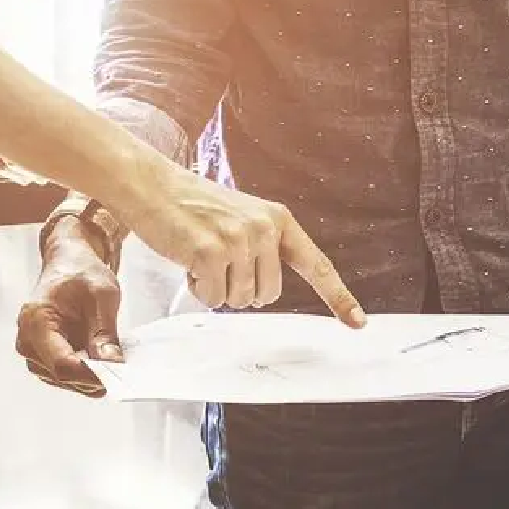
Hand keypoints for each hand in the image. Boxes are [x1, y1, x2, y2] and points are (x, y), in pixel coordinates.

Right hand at [15, 218, 120, 395]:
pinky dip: (85, 373)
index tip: (118, 373)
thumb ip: (105, 332)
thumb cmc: (82, 273)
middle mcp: (27, 342)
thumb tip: (112, 364)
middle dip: (93, 376)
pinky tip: (99, 358)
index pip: (62, 364)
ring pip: (65, 381)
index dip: (91, 374)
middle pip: (63, 376)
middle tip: (122, 365)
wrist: (68, 265)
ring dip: (90, 375)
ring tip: (109, 355)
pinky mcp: (42, 359)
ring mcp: (32, 353)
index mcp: (36, 322)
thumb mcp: (102, 295)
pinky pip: (66, 377)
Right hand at [108, 156, 366, 324]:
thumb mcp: (240, 219)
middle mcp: (264, 229)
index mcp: (277, 219)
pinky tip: (187, 260)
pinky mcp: (210, 252)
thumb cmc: (191, 206)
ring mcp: (238, 240)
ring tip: (199, 255)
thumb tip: (264, 293)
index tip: (357, 323)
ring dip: (216, 288)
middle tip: (217, 262)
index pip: (315, 265)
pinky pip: (212, 297)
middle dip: (241, 289)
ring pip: (239, 300)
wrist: (152, 185)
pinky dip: (197, 288)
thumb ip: (261, 248)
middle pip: (268, 296)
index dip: (337, 297)